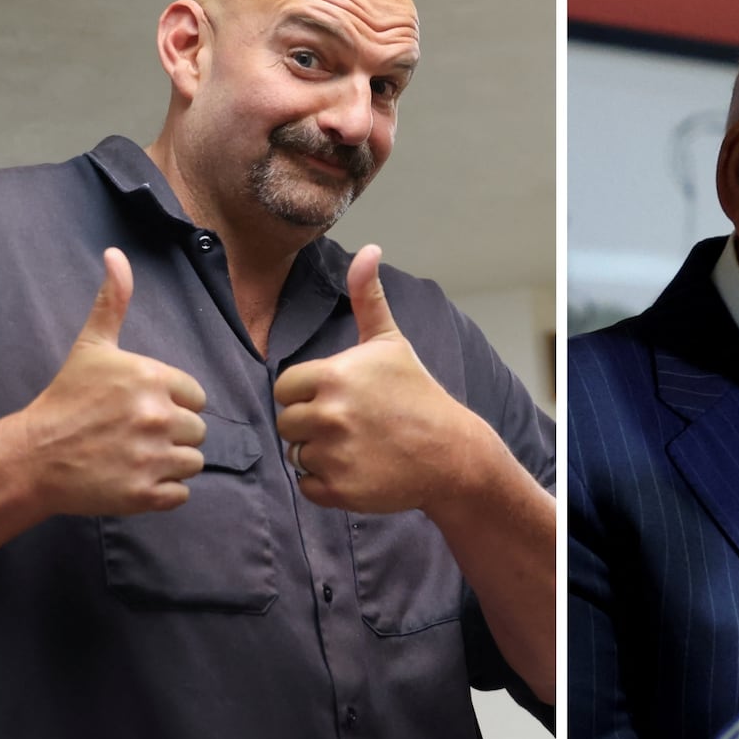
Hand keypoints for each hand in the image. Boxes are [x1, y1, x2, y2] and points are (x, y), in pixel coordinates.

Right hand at [13, 248, 207, 516]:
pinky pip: (181, 495)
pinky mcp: (145, 495)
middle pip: (197, 430)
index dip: (172, 403)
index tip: (139, 408)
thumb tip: (115, 254)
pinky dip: (163, 492)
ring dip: (170, 463)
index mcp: (152, 378)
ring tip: (134, 456)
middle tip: (133, 435)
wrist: (31, 457)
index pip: (195, 396)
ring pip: (193, 463)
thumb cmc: (65, 399)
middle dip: (171, 434)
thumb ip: (113, 302)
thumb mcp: (91, 346)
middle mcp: (157, 417)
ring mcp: (152, 458)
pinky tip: (133, 478)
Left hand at [273, 245, 491, 512]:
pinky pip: (308, 486)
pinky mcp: (339, 490)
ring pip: (297, 454)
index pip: (287, 388)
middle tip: (351, 425)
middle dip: (312, 425)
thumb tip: (369, 248)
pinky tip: (358, 470)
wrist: (451, 453)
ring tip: (356, 447)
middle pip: (288, 423)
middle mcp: (329, 414)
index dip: (309, 393)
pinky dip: (327, 484)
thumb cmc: (416, 394)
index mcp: (334, 376)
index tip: (340, 398)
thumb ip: (367, 297)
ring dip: (319, 454)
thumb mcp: (390, 343)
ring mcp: (333, 454)